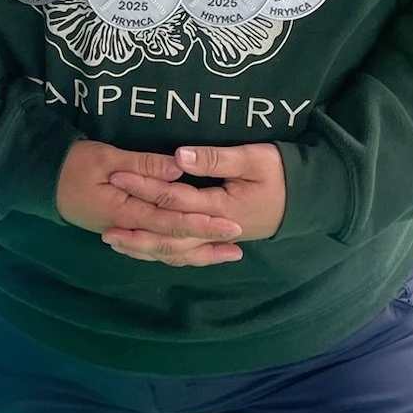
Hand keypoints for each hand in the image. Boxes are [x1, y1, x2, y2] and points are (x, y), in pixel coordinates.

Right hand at [56, 139, 244, 267]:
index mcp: (126, 212)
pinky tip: (195, 253)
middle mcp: (129, 230)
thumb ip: (143, 165)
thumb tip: (179, 170)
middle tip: (238, 245)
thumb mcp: (106, 157)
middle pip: (174, 244)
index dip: (203, 225)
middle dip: (207, 245)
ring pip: (166, 252)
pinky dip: (177, 254)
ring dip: (197, 255)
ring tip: (225, 255)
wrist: (43, 181)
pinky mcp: (124, 232)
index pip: (172, 222)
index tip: (231, 225)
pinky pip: (154, 250)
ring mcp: (126, 234)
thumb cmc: (74, 165)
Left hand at [106, 141, 287, 256]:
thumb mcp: (254, 158)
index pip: (173, 198)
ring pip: (174, 250)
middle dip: (135, 229)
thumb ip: (215, 160)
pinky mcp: (217, 240)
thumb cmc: (282, 174)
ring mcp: (216, 239)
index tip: (117, 175)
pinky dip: (163, 253)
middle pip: (167, 233)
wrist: (308, 200)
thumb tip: (178, 158)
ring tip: (114, 243)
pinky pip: (186, 253)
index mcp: (219, 209)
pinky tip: (145, 250)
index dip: (143, 186)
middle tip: (103, 225)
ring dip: (144, 247)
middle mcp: (214, 230)